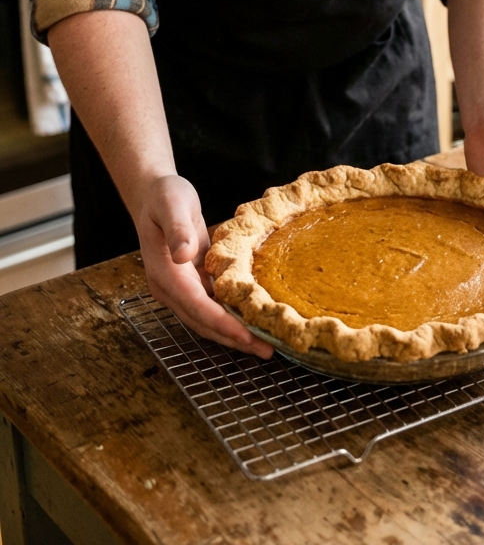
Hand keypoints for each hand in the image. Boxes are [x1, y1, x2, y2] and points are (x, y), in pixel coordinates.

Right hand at [136, 176, 273, 359]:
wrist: (155, 194)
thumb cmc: (165, 196)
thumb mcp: (171, 204)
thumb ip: (178, 228)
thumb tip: (184, 254)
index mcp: (165, 273)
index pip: (196, 306)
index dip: (222, 324)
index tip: (247, 336)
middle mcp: (170, 288)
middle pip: (204, 322)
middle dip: (234, 338)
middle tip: (268, 350)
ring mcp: (180, 289)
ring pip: (209, 319)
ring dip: (235, 333)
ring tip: (266, 344)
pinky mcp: (192, 284)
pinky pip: (213, 307)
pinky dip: (232, 317)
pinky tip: (254, 321)